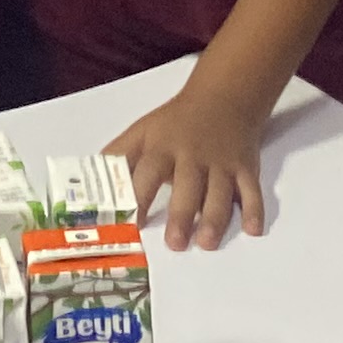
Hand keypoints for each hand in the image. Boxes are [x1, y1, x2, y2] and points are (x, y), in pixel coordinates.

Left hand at [112, 75, 266, 246]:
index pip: (148, 172)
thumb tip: (87, 184)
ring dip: (215, 218)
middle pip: (188, 186)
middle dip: (182, 214)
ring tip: (207, 243)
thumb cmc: (175, 122)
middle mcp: (193, 155)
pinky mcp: (246, 167)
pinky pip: (253, 189)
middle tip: (175, 244)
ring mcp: (222, 162)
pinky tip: (253, 230)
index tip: (132, 224)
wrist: (224, 98)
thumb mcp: (142, 132)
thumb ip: (118, 157)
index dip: (139, 197)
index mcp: (163, 147)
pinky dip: (255, 209)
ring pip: (221, 192)